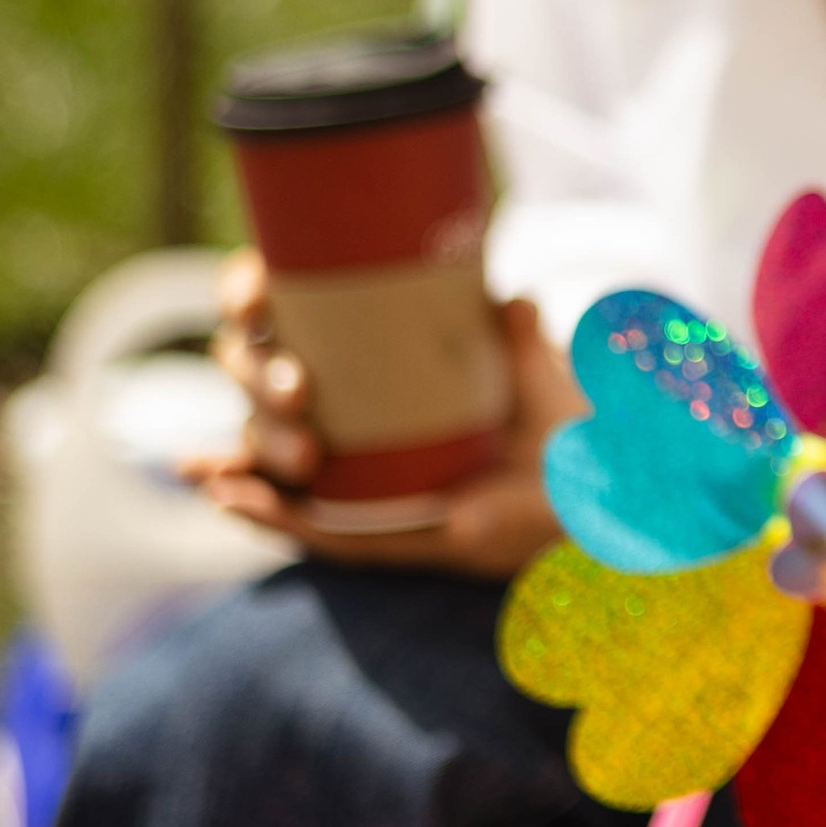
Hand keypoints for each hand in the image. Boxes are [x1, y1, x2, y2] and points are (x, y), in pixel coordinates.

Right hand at [194, 251, 571, 577]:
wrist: (602, 498)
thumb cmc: (559, 427)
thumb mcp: (534, 373)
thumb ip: (519, 338)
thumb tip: (514, 301)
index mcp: (369, 357)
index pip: (285, 314)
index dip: (249, 299)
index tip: (254, 295)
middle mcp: (347, 414)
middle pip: (261, 381)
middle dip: (254, 379)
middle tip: (297, 388)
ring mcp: (352, 474)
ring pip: (270, 453)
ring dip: (252, 446)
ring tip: (268, 451)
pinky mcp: (375, 531)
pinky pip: (310, 526)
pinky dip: (265, 513)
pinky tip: (223, 493)